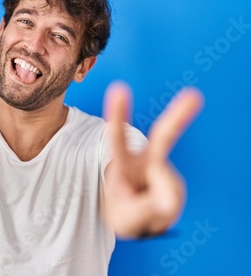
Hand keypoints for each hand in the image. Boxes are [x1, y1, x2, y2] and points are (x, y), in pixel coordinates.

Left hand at [102, 82, 202, 238]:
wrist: (137, 222)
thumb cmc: (125, 215)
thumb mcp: (125, 218)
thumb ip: (144, 208)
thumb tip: (169, 201)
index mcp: (122, 164)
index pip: (117, 138)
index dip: (117, 115)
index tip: (119, 89)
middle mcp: (144, 161)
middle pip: (162, 137)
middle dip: (178, 116)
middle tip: (194, 95)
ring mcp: (162, 170)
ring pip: (169, 189)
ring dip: (157, 208)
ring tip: (143, 211)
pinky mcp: (173, 180)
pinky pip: (173, 200)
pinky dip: (165, 211)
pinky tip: (157, 209)